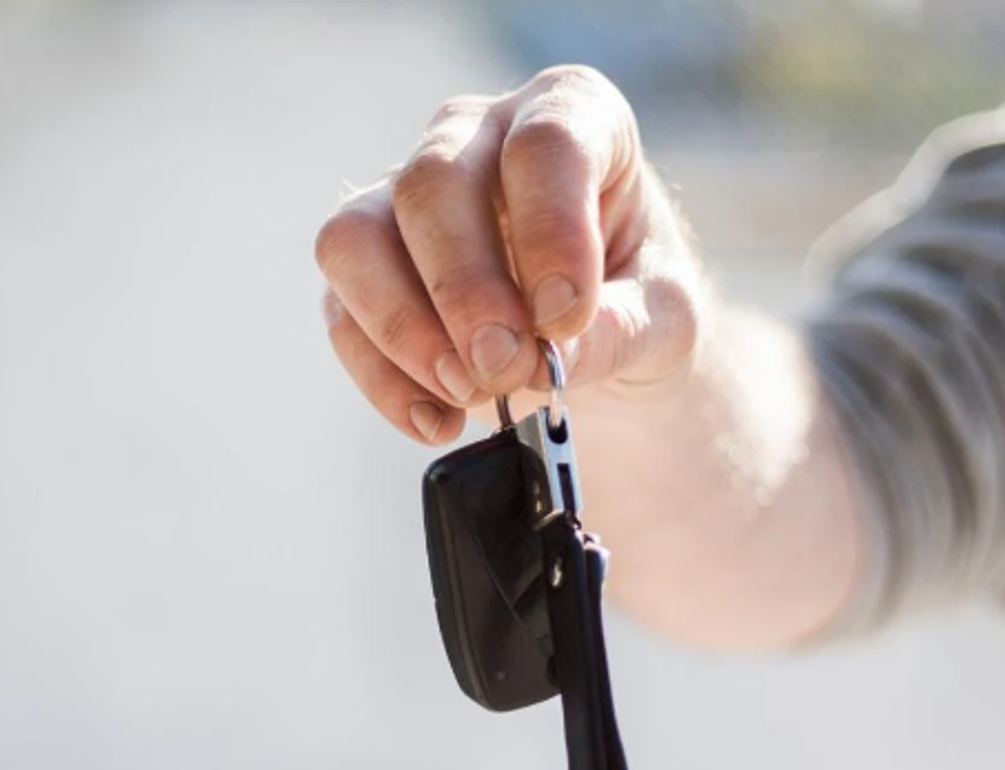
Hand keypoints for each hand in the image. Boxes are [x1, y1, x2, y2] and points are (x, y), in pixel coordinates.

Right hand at [315, 66, 706, 443]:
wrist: (596, 338)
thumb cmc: (636, 301)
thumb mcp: (662, 319)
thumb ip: (617, 331)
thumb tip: (542, 358)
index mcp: (571, 115)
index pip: (544, 144)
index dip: (551, 232)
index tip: (567, 318)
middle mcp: (476, 137)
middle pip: (431, 185)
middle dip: (465, 290)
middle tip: (506, 368)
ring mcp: (406, 196)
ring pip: (356, 237)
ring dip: (405, 328)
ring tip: (468, 393)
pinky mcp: (366, 266)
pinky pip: (341, 312)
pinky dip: (383, 377)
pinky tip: (437, 419)